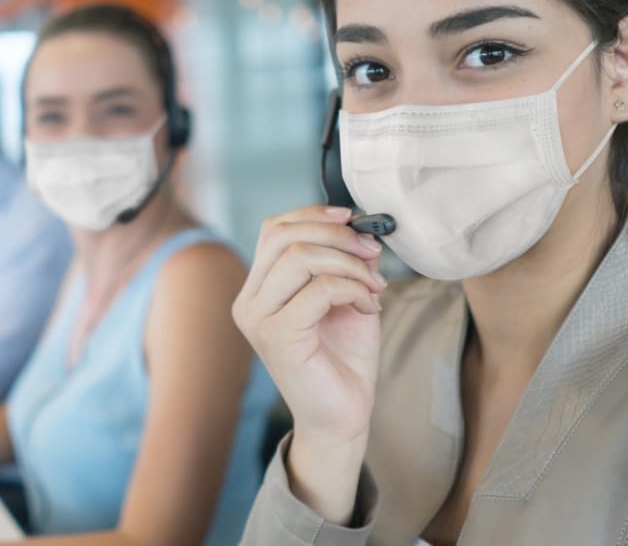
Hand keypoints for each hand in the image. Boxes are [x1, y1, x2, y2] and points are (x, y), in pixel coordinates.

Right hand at [233, 205, 385, 450]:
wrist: (342, 415)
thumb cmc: (343, 357)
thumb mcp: (347, 294)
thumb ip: (346, 260)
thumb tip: (360, 228)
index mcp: (260, 287)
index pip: (275, 229)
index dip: (314, 215)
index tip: (353, 218)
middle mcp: (250, 301)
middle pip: (286, 236)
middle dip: (338, 235)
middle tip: (373, 251)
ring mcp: (259, 319)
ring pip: (300, 257)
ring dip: (350, 263)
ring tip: (374, 285)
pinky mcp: (278, 337)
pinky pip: (319, 289)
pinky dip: (353, 288)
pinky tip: (369, 305)